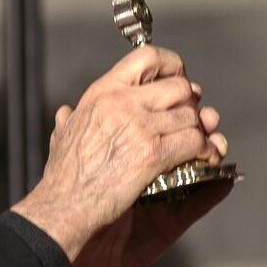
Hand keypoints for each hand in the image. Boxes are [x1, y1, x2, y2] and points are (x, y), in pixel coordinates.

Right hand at [12, 45, 230, 266]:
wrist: (62, 209)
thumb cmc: (61, 180)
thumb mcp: (61, 139)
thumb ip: (68, 123)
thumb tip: (65, 113)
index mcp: (102, 93)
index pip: (147, 57)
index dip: (172, 66)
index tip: (179, 82)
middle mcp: (122, 103)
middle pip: (179, 86)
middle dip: (192, 105)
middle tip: (193, 121)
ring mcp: (139, 127)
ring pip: (191, 116)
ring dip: (201, 132)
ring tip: (201, 146)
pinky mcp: (152, 154)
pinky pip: (194, 142)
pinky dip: (205, 151)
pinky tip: (203, 160)